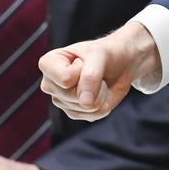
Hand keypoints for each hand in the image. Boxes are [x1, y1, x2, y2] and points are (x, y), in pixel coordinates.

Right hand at [39, 20, 159, 120]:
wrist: (120, 63)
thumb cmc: (105, 54)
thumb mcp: (99, 55)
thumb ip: (90, 76)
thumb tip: (85, 103)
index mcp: (48, 63)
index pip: (65, 79)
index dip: (82, 70)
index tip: (84, 60)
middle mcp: (49, 83)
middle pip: (72, 96)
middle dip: (92, 85)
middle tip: (95, 71)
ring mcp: (60, 100)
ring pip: (83, 108)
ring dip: (100, 94)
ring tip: (98, 80)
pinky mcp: (73, 112)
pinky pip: (92, 115)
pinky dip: (104, 104)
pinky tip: (100, 92)